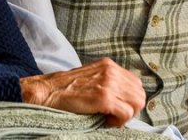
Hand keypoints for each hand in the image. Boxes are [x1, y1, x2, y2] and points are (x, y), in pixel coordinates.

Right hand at [19, 58, 145, 126]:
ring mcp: (108, 83)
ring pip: (136, 104)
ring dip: (125, 115)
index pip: (136, 84)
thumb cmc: (66, 90)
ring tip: (108, 117)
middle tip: (114, 115)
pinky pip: (126, 113)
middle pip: (140, 94)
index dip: (129, 100)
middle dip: (130, 109)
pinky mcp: (104, 97)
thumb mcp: (91, 78)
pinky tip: (104, 119)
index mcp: (108, 65)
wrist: (47, 92)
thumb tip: (123, 99)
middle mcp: (111, 71)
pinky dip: (118, 121)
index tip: (117, 108)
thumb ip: (107, 82)